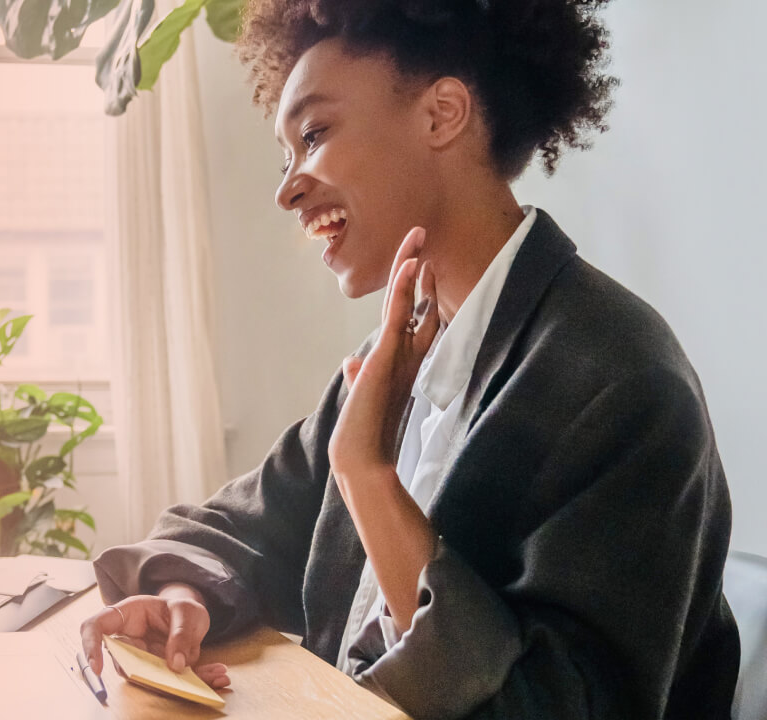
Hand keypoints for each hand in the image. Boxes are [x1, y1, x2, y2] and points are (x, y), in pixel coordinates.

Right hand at [79, 584, 230, 689]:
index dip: (90, 646)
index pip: (96, 627)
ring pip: (151, 678)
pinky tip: (219, 675)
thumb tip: (175, 664)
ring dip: (182, 682)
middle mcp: (130, 640)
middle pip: (123, 662)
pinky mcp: (159, 672)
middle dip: (148, 674)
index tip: (96, 667)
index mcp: (126, 615)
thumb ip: (181, 633)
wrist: (190, 615)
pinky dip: (198, 682)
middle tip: (179, 674)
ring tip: (217, 674)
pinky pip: (173, 682)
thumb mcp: (186, 610)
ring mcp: (143, 658)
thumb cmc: (180, 607)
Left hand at [329, 227, 439, 481]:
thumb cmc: (362, 434)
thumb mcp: (360, 396)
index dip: (418, 292)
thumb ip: (361, 376)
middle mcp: (407, 355)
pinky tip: (411, 264)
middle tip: (423, 239)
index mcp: (401, 363)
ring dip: (412, 266)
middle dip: (420, 271)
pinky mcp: (389, 356)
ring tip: (417, 235)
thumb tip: (351, 361)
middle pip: (418, 303)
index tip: (420, 266)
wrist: (362, 459)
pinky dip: (403, 288)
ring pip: (409, 301)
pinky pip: (399, 315)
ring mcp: (400, 354)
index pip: (415, 320)